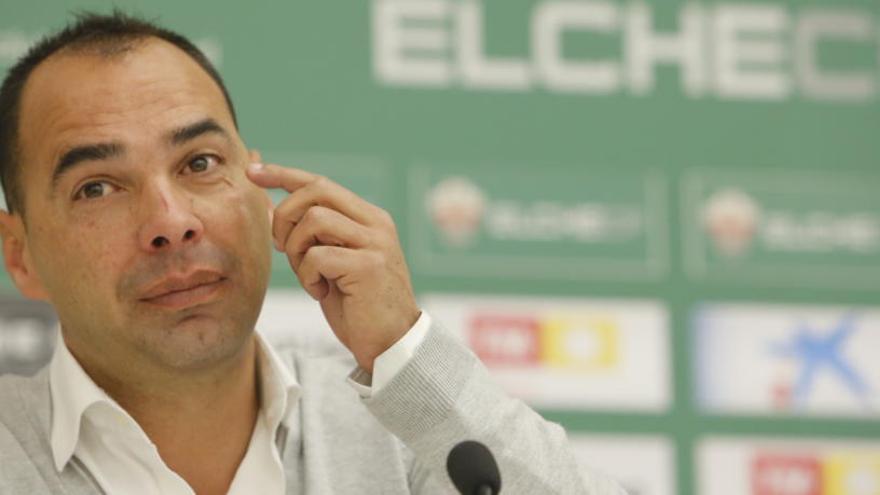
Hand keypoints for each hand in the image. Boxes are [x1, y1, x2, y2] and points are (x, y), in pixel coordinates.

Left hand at [246, 162, 420, 372]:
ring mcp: (375, 243)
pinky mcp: (368, 266)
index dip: (283, 174)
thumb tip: (269, 207)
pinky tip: (320, 292)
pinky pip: (317, 255)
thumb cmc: (358, 306)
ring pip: (314, 219)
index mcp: (369, 218)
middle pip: (316, 191)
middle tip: (282, 248)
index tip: (253, 172)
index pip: (321, 184)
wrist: (392, 344)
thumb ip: (309, 236)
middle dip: (285, 216)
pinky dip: (307, 275)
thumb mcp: (330, 264)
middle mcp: (376, 223)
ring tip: (309, 276)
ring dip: (297, 249)